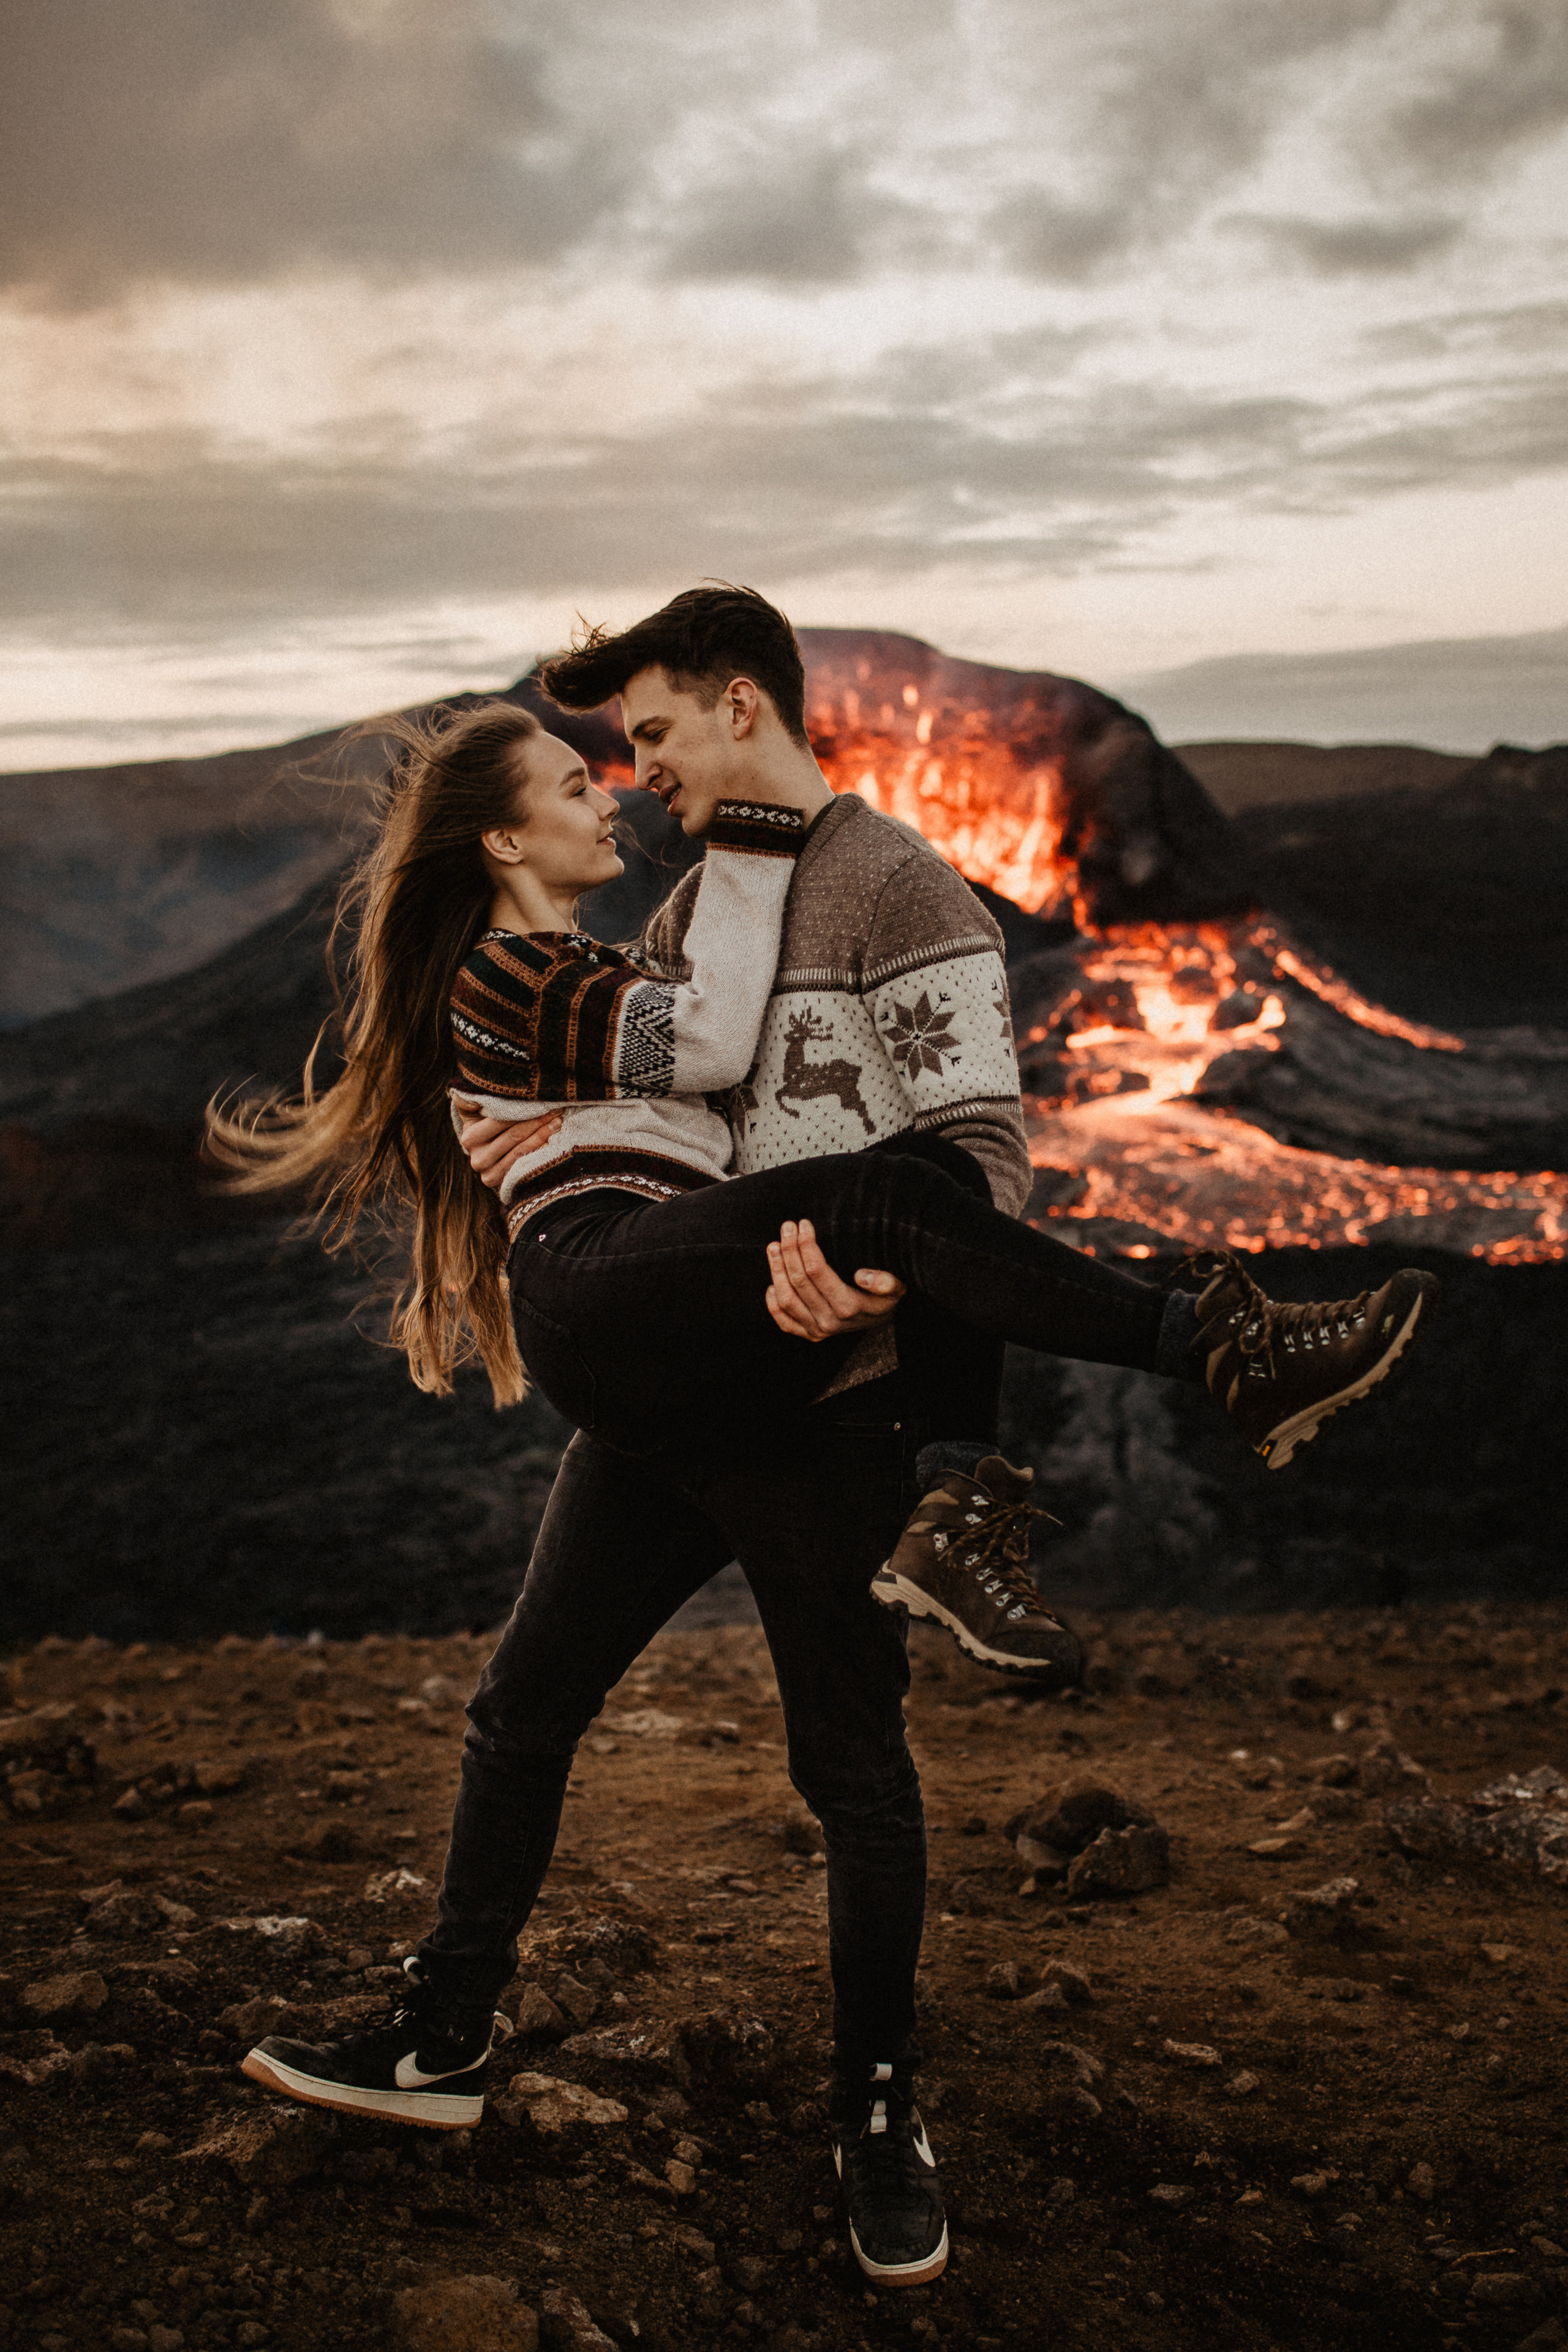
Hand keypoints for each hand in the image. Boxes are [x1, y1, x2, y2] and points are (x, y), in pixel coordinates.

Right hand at [454, 1101, 561, 1192]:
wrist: (486, 1155)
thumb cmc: (483, 1125)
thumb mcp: (473, 1112)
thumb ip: (468, 1100)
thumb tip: (470, 1097)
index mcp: (470, 1138)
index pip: (500, 1120)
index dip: (522, 1108)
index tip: (542, 1098)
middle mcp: (477, 1158)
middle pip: (514, 1135)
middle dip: (537, 1119)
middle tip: (556, 1109)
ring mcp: (489, 1174)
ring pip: (521, 1149)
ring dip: (543, 1133)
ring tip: (558, 1121)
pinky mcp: (502, 1184)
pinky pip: (525, 1164)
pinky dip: (540, 1150)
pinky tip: (552, 1140)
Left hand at [765, 1218, 905, 1340]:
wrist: (886, 1320)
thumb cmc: (889, 1296)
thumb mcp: (897, 1287)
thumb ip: (886, 1282)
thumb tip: (863, 1276)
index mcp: (849, 1306)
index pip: (816, 1270)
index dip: (806, 1245)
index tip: (804, 1224)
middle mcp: (830, 1321)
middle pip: (798, 1281)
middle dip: (789, 1250)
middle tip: (787, 1227)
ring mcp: (818, 1330)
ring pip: (786, 1299)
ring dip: (776, 1270)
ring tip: (773, 1246)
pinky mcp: (811, 1335)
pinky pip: (784, 1322)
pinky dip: (773, 1304)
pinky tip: (771, 1283)